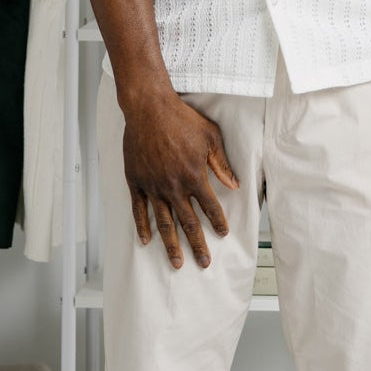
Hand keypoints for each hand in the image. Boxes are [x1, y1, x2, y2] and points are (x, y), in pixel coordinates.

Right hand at [122, 91, 238, 267]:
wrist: (149, 107)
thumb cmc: (182, 119)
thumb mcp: (210, 137)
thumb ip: (221, 164)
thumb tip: (235, 185)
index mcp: (194, 175)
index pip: (210, 207)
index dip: (218, 222)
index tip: (223, 234)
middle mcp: (174, 186)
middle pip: (188, 222)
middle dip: (198, 245)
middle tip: (204, 263)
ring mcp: (153, 185)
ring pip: (164, 222)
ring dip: (172, 245)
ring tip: (177, 263)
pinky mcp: (136, 181)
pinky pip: (139, 210)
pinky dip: (142, 226)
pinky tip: (146, 241)